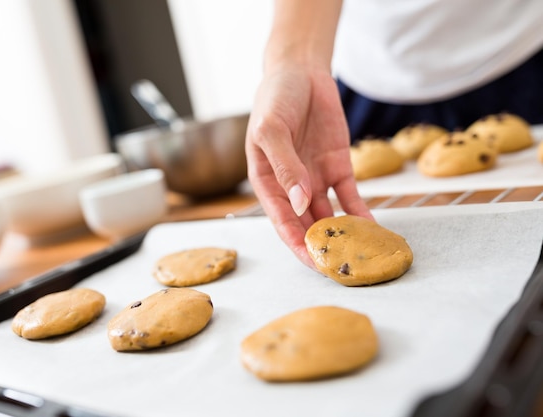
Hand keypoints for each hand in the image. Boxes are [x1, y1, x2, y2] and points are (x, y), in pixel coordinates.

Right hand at [245, 63, 372, 266]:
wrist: (301, 70)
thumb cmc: (275, 98)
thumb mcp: (271, 130)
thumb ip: (285, 166)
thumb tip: (299, 204)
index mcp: (268, 182)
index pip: (282, 222)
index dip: (298, 245)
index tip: (316, 264)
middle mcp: (291, 187)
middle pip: (307, 225)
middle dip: (323, 248)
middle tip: (343, 269)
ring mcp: (315, 179)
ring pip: (330, 216)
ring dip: (342, 235)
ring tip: (361, 254)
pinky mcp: (338, 168)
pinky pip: (350, 196)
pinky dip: (361, 213)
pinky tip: (373, 228)